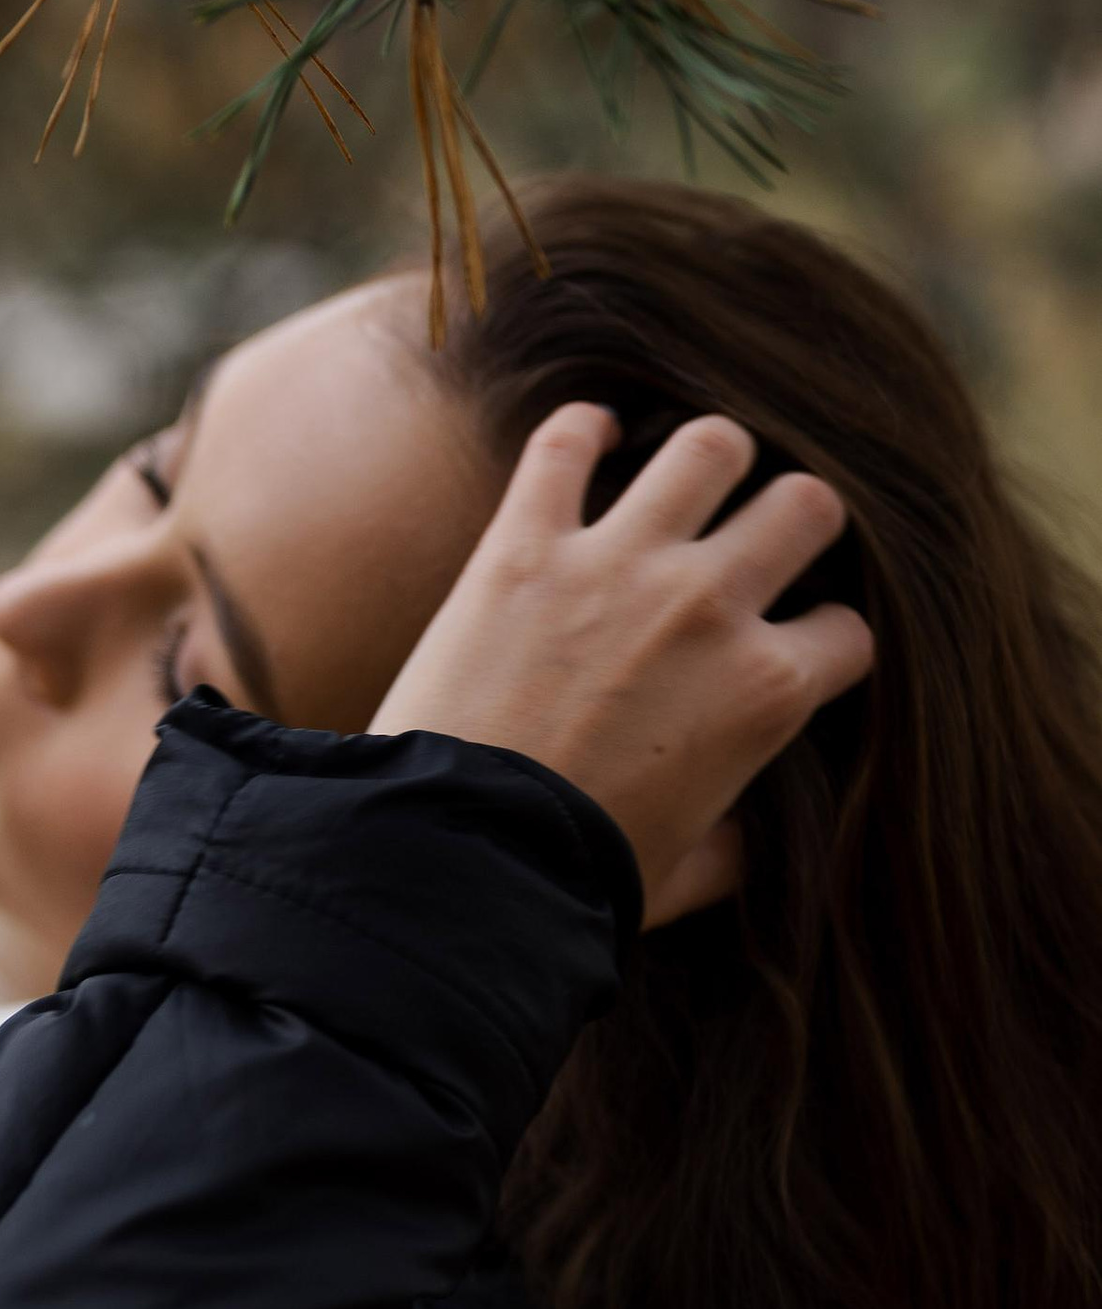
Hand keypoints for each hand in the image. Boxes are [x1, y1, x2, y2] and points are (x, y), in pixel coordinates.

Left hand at [368, 405, 875, 925]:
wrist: (457, 861)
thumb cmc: (573, 881)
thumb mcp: (687, 876)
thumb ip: (737, 848)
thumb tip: (752, 838)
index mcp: (766, 691)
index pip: (850, 631)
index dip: (828, 642)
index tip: (798, 648)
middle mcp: (709, 608)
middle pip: (807, 506)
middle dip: (796, 520)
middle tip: (761, 541)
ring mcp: (617, 564)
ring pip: (711, 446)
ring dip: (710, 457)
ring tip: (689, 477)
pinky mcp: (523, 545)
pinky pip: (565, 441)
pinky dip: (581, 428)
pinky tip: (590, 435)